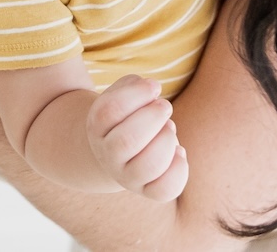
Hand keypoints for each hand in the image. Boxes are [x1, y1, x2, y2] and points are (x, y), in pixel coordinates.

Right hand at [86, 76, 187, 200]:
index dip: (137, 94)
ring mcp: (127, 176)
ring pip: (148, 166)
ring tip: (169, 128)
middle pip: (127, 141)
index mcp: (97, 126)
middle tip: (165, 106)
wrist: (118, 150)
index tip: (154, 87)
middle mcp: (108, 155)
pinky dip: (179, 169)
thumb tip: (152, 89)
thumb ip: (134, 85)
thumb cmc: (126, 114)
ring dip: (166, 141)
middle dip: (154, 118)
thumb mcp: (123, 94)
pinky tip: (179, 151)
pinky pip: (164, 190)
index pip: (110, 110)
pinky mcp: (147, 190)